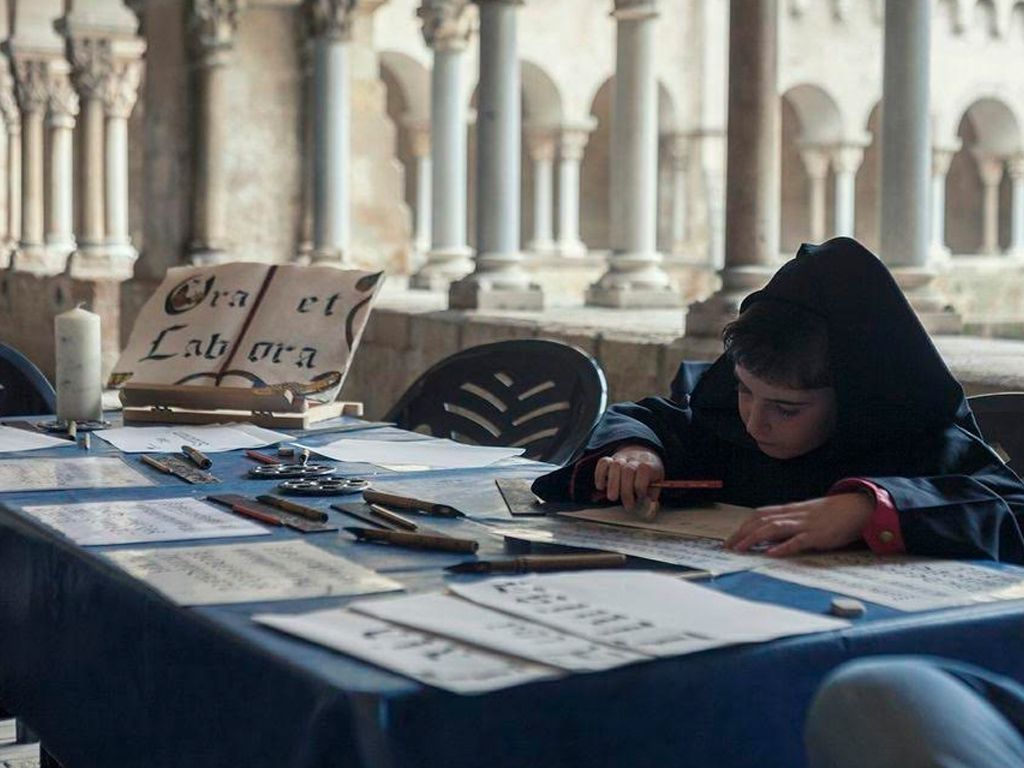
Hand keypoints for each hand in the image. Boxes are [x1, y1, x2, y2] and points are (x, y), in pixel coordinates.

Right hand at [594, 445, 664, 511]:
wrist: (643, 454)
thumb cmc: (649, 473)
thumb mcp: (658, 482)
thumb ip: (654, 492)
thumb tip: (648, 501)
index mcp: (649, 464)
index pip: (644, 470)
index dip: (641, 486)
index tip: (641, 496)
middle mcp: (634, 459)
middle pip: (628, 470)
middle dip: (626, 491)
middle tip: (628, 506)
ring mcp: (622, 458)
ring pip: (614, 466)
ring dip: (612, 484)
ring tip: (613, 498)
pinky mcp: (610, 459)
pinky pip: (603, 462)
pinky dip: (599, 475)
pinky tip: (601, 487)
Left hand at [723, 493, 874, 556]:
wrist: (859, 507)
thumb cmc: (833, 514)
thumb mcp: (807, 515)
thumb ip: (791, 524)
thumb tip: (771, 538)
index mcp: (790, 510)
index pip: (759, 515)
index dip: (742, 526)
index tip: (730, 539)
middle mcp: (794, 515)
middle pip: (761, 521)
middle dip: (742, 534)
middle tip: (728, 548)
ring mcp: (806, 524)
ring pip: (774, 528)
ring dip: (755, 539)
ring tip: (741, 550)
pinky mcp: (819, 535)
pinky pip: (799, 540)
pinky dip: (784, 547)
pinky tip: (772, 553)